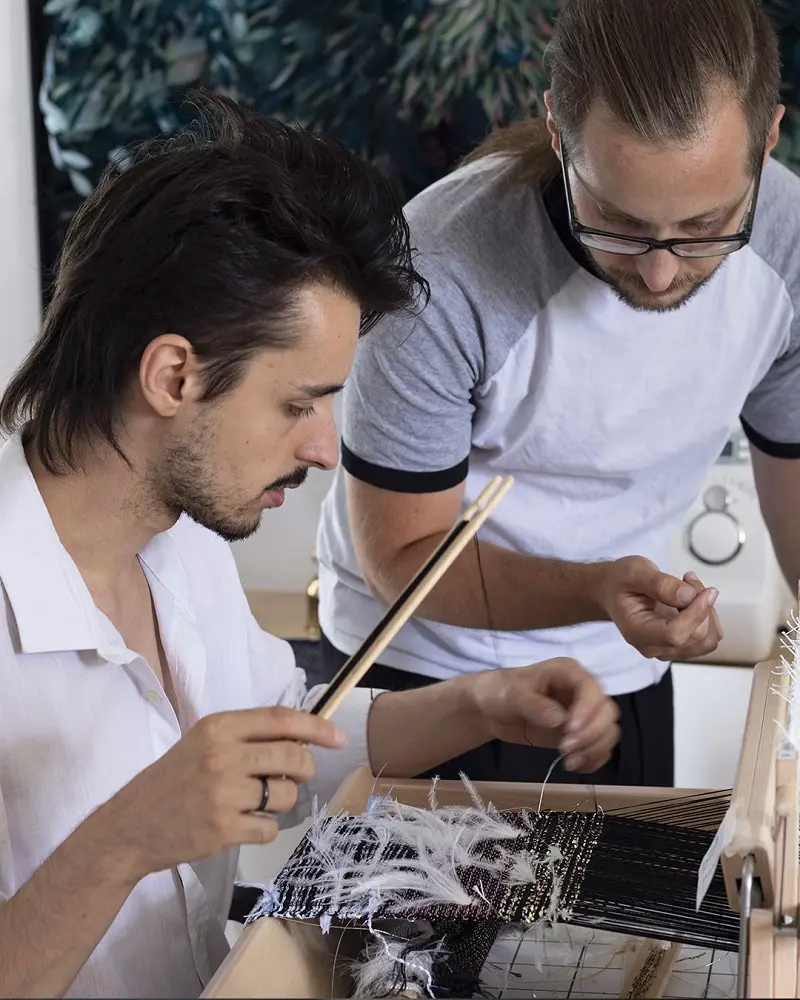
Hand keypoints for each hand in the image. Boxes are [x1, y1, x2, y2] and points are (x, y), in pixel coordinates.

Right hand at [98, 707, 348, 879]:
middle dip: (304, 768)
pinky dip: (264, 828)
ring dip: (282, 802)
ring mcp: (223, 793)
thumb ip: (246, 736)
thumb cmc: (172, 781)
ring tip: (256, 802)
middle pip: (292, 757)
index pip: (281, 719)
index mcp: (218, 726)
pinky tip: (241, 824)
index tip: (338, 737)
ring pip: (286, 795)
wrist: (129, 827)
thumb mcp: (203, 743)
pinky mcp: (223, 828)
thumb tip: (303, 738)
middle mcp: (222, 755)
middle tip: (296, 776)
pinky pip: (270, 827)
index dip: (316, 727)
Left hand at [470, 658, 619, 772]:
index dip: (587, 709)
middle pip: (607, 712)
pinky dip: (593, 759)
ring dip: (594, 748)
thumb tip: (559, 718)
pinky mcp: (580, 734)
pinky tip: (574, 765)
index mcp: (568, 673)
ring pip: (608, 731)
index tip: (570, 730)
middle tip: (565, 748)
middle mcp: (581, 692)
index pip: (591, 688)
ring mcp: (583, 714)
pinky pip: (600, 747)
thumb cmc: (501, 691)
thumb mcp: (511, 693)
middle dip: (592, 733)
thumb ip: (533, 704)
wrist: (492, 710)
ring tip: (569, 760)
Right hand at [599, 556, 722, 660]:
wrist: (614, 593)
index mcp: (636, 631)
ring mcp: (668, 650)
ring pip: (707, 640)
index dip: (696, 614)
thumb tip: (689, 596)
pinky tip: (693, 599)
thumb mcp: (634, 571)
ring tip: (690, 587)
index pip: (675, 634)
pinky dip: (708, 616)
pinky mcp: (680, 646)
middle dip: (702, 605)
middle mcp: (652, 647)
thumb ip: (659, 583)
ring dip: (708, 611)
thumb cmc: (621, 582)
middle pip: (696, 637)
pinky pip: (709, 637)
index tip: (708, 591)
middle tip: (688, 578)